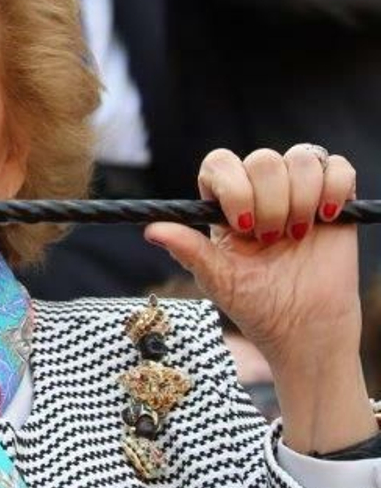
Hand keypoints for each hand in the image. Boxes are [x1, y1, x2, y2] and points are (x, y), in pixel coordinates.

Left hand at [146, 146, 359, 370]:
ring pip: (301, 158)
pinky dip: (334, 187)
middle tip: (272, 239)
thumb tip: (151, 229)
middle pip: (263, 159)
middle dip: (270, 202)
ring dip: (301, 199)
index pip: (220, 162)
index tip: (243, 225)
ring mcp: (299, 191)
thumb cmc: (256, 303)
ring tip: (298, 236)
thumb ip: (189, 250)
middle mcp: (260, 189)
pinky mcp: (335, 199)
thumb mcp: (218, 279)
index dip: (233, 186)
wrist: (305, 329)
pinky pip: (337, 166)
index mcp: (226, 202)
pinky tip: (327, 219)